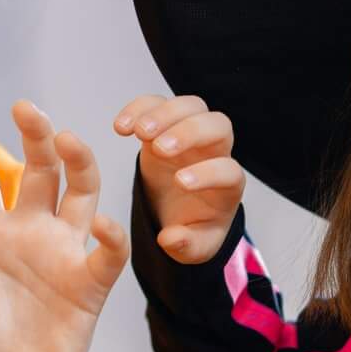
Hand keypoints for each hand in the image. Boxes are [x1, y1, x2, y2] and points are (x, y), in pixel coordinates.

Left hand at [0, 103, 127, 351]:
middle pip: (39, 170)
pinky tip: (103, 224)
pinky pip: (107, 253)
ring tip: (69, 140)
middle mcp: (29, 232)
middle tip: (26, 108)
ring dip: (79, 165)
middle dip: (36, 136)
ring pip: (79, 194)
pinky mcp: (89, 283)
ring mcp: (61, 253)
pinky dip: (111, 236)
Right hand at [114, 93, 242, 263]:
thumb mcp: (193, 248)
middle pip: (217, 125)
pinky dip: (140, 108)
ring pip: (190, 106)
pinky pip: (158, 103)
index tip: (180, 183)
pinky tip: (121, 127)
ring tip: (138, 132)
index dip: (208, 173)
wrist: (176, 209)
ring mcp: (191, 133)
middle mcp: (214, 152)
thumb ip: (186, 246)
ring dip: (164, 114)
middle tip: (159, 149)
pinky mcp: (165, 124)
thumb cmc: (191, 227)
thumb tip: (171, 238)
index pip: (228, 169)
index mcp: (227, 184)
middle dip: (189, 132)